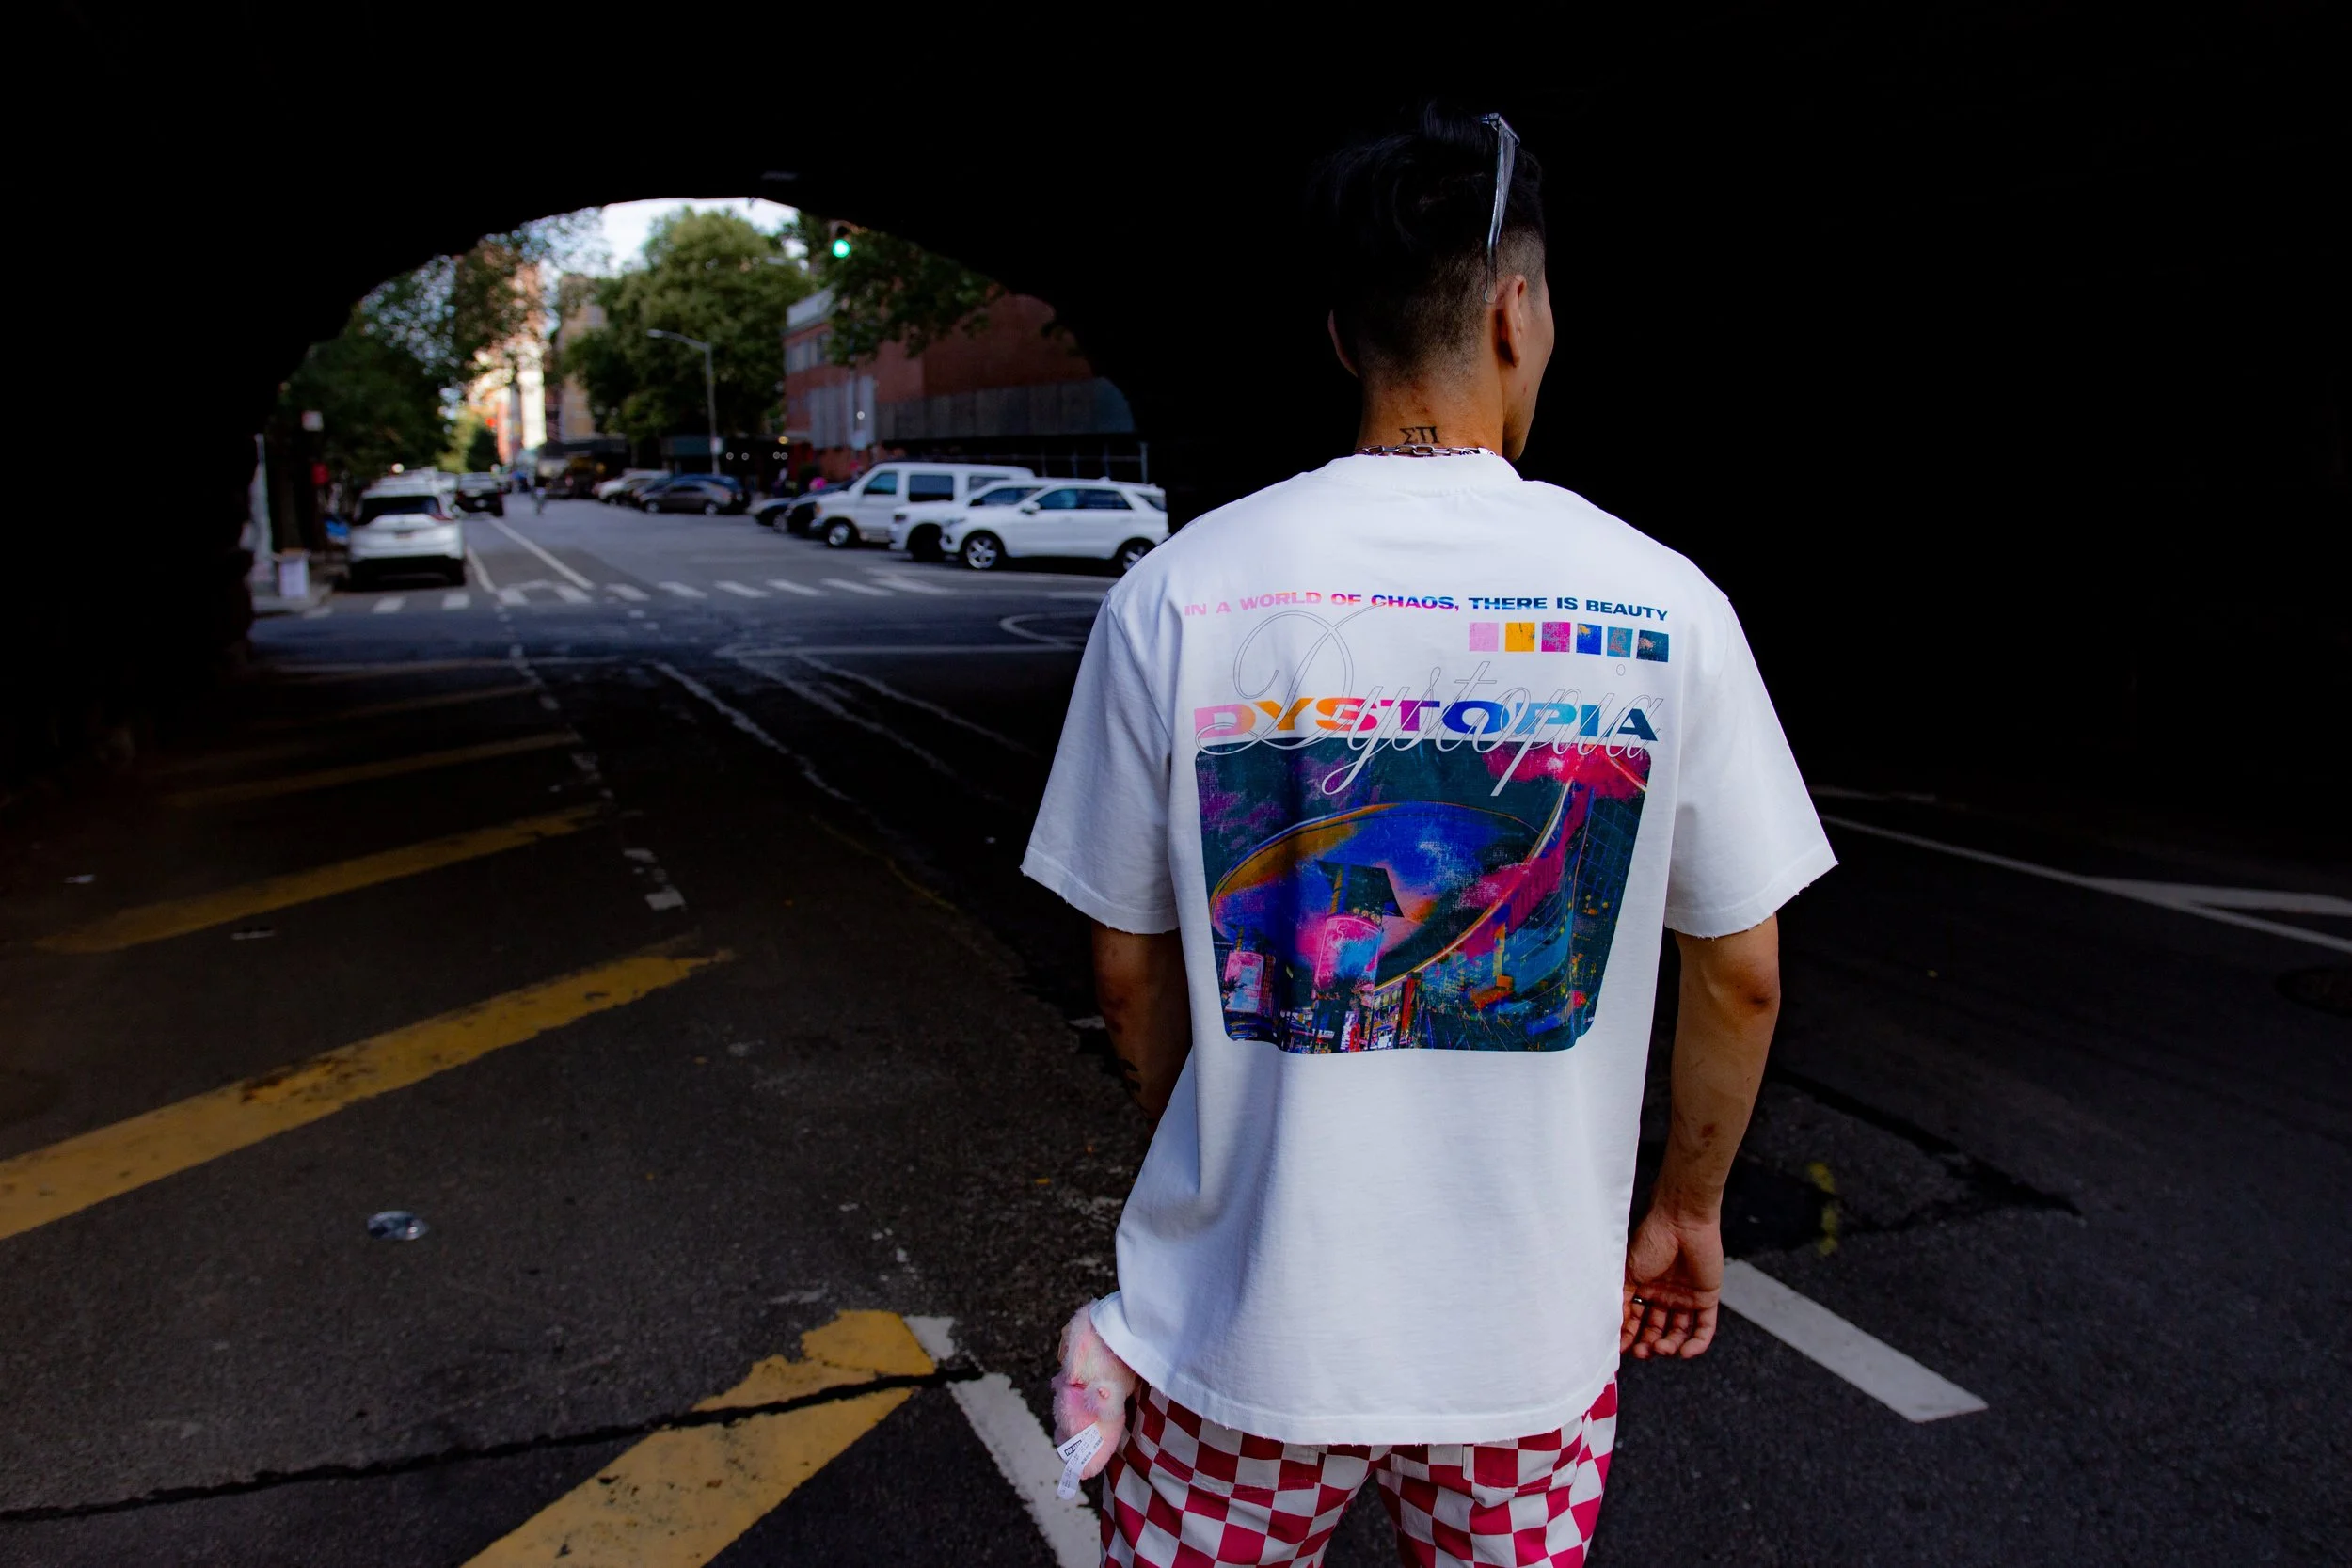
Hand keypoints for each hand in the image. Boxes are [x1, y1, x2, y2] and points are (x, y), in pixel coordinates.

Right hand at [1621, 1204, 1723, 1359]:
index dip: (1629, 1336)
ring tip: (1661, 1349)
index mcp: (1643, 1288)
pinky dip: (1697, 1344)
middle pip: (1656, 1330)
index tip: (1621, 1349)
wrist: (1681, 1221)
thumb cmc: (1651, 1241)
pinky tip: (1685, 1352)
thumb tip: (1613, 1328)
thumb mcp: (1628, 1273)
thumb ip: (1623, 1300)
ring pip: (1678, 1333)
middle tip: (1642, 1352)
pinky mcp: (1706, 1298)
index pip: (1635, 1320)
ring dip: (1669, 1345)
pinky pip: (1704, 1328)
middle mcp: (1663, 1295)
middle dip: (1648, 1344)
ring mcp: (1685, 1298)